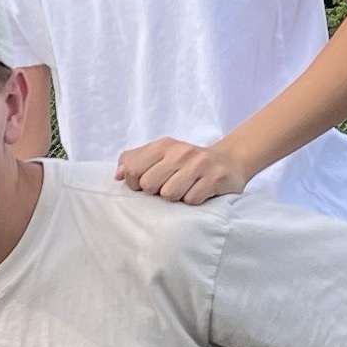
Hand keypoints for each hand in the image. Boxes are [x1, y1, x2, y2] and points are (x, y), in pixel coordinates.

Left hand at [117, 138, 248, 203]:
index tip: (146, 185)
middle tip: (168, 187)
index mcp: (164, 145)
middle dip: (156, 191)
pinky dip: (192, 200)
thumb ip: (135, 160)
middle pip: (149, 185)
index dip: (135, 184)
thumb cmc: (188, 162)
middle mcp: (181, 152)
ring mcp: (199, 165)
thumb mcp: (161, 154)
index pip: (133, 170)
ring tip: (184, 189)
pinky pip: (191, 200)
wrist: (229, 161)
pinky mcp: (214, 179)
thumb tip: (117, 175)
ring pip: (169, 194)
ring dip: (175, 198)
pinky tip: (198, 191)